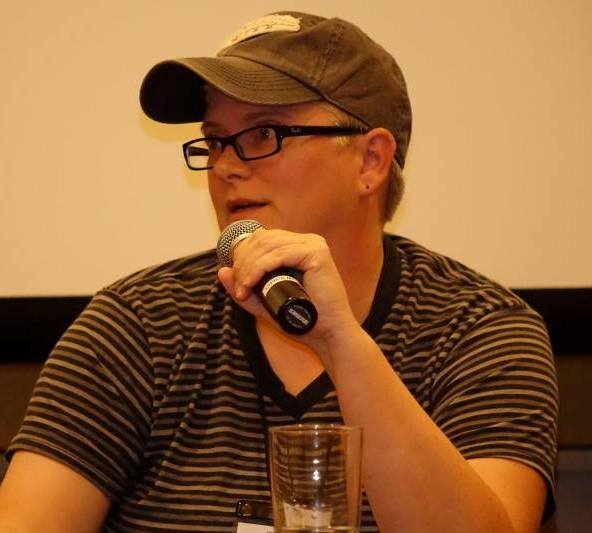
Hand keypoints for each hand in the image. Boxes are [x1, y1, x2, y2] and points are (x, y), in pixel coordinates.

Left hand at [217, 228, 357, 349]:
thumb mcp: (264, 302)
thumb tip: (221, 271)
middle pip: (262, 238)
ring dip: (248, 266)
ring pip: (267, 245)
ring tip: (243, 289)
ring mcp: (314, 244)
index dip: (243, 255)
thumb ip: (243, 288)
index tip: (236, 281)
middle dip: (243, 261)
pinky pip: (279, 255)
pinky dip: (259, 268)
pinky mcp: (317, 253)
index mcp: (299, 246)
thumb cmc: (302, 320)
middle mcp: (307, 241)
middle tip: (238, 287)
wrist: (329, 335)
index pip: (262, 238)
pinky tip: (250, 284)